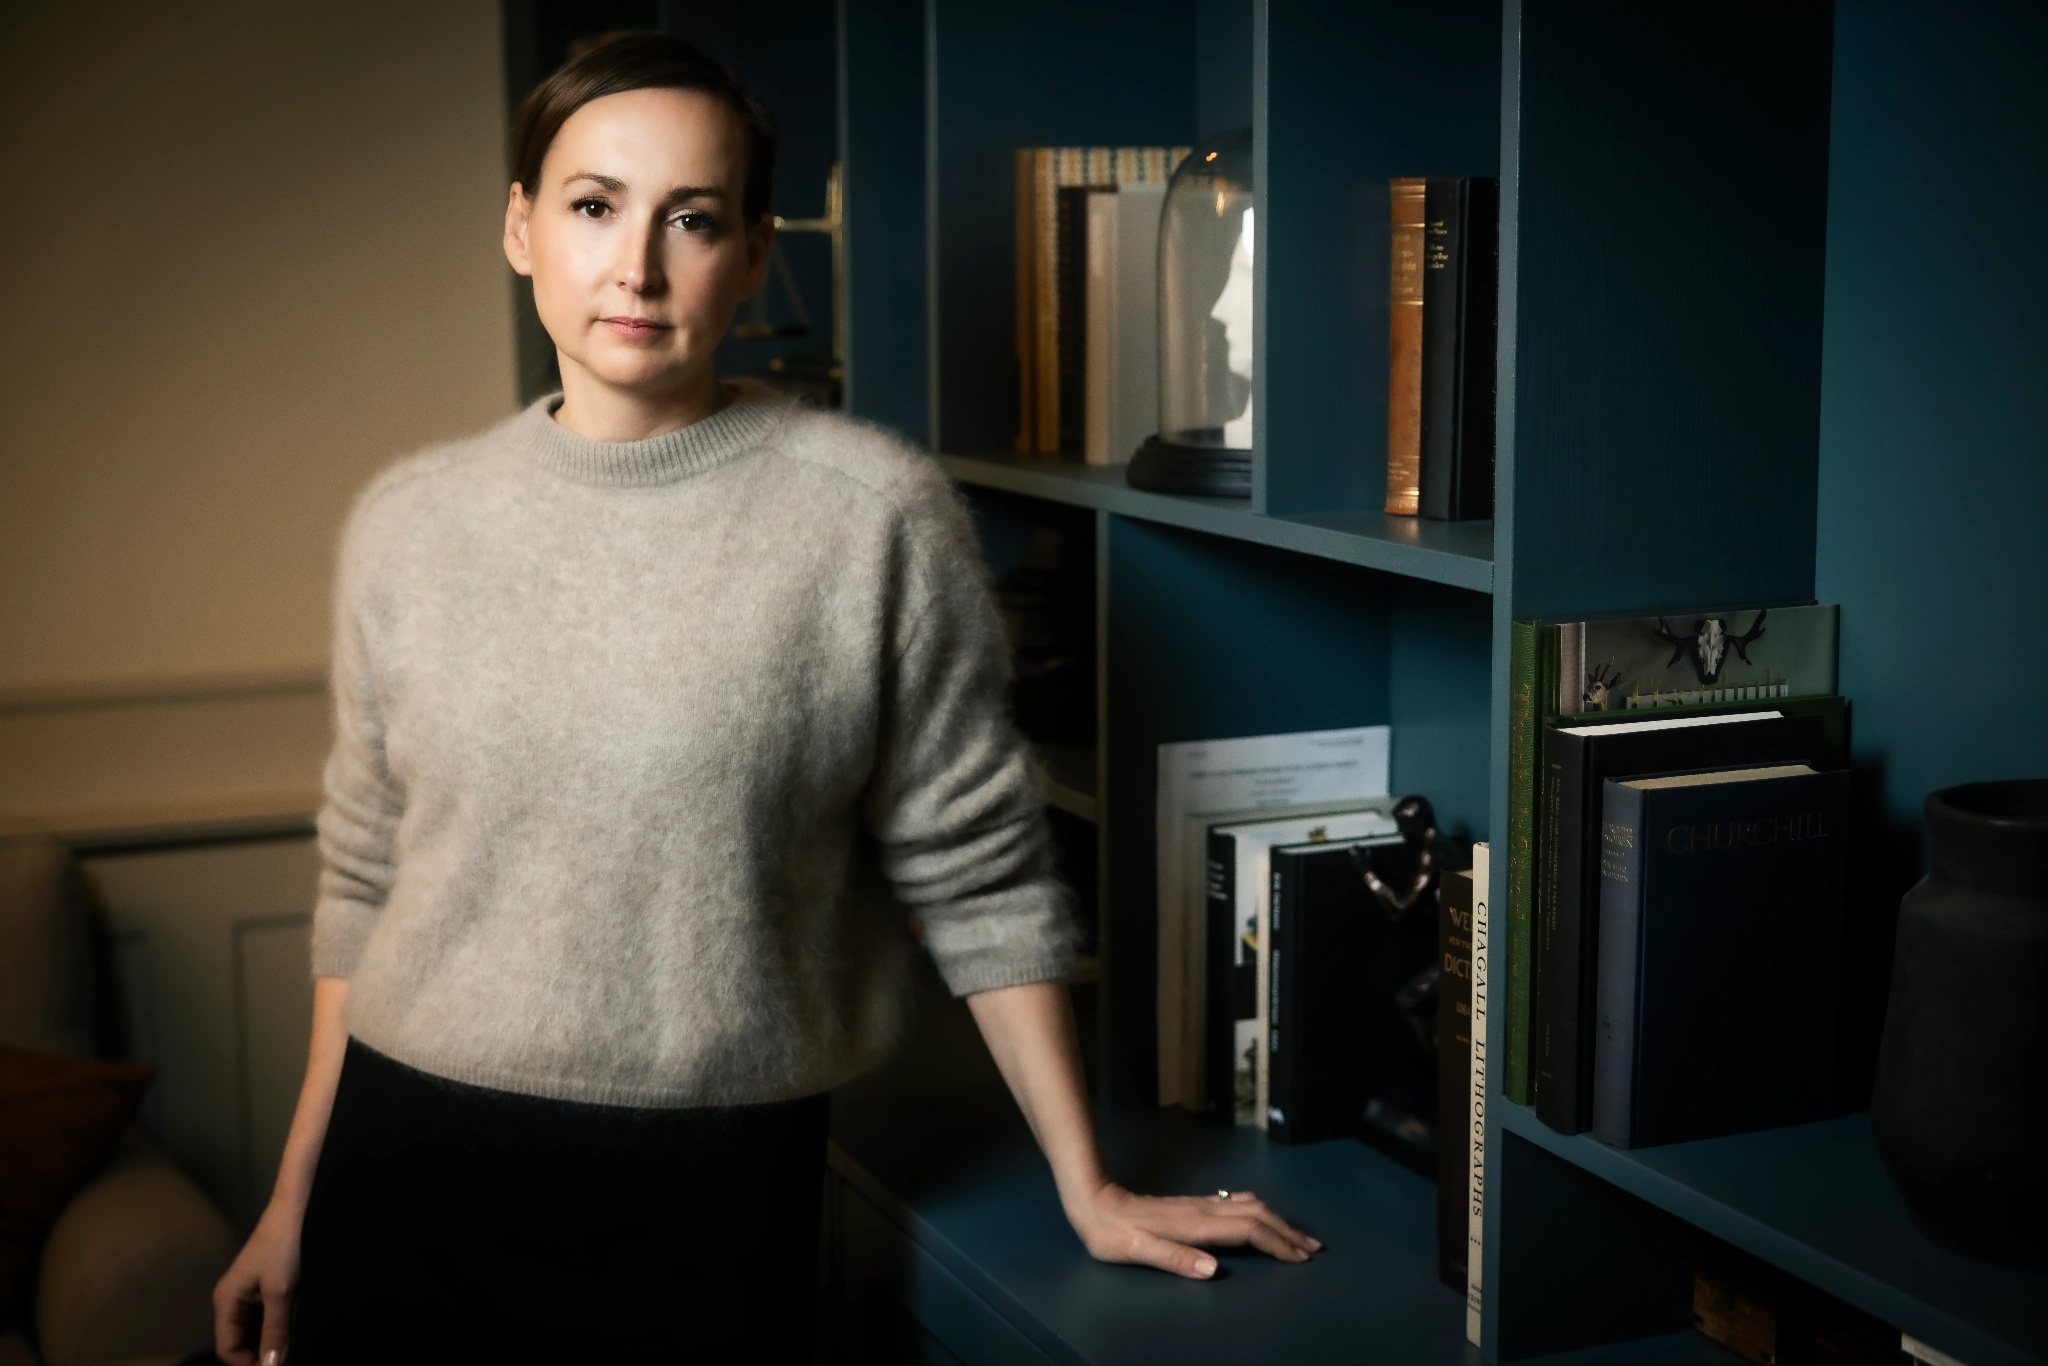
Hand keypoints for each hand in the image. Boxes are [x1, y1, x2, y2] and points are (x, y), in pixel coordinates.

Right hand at [213, 1204, 300, 1365]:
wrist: (298, 1207)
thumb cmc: (285, 1245)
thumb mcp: (281, 1292)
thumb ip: (275, 1331)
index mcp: (226, 1301)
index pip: (227, 1349)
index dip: (248, 1364)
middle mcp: (232, 1301)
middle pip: (240, 1343)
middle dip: (261, 1356)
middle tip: (290, 1361)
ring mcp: (249, 1295)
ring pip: (255, 1332)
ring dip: (272, 1344)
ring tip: (295, 1352)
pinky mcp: (266, 1288)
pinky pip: (267, 1318)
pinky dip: (279, 1329)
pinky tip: (296, 1335)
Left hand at [1067, 1182, 1321, 1278]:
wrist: (1094, 1201)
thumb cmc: (1111, 1234)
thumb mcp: (1135, 1251)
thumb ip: (1174, 1259)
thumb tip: (1213, 1269)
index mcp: (1195, 1225)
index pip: (1248, 1231)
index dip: (1277, 1243)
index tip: (1300, 1258)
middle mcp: (1203, 1210)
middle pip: (1257, 1215)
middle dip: (1288, 1231)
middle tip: (1314, 1248)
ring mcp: (1199, 1205)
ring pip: (1250, 1206)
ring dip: (1277, 1219)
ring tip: (1297, 1235)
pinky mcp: (1193, 1205)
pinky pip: (1237, 1204)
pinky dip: (1260, 1212)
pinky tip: (1262, 1217)